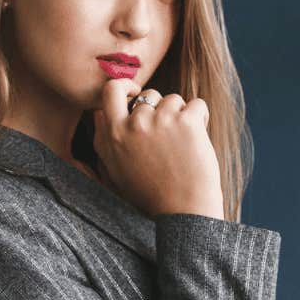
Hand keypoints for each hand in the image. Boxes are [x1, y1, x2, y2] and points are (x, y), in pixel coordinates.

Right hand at [93, 77, 224, 220]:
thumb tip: (98, 113)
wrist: (183, 212)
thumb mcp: (115, 170)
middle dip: (161, 110)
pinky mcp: (187, 121)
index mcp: (113, 134)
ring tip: (183, 145)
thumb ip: (103, 140)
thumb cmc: (150, 195)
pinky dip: (201, 119)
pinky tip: (198, 141)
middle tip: (169, 138)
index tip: (136, 92)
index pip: (111, 91)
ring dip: (181, 115)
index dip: (126, 87)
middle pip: (149, 96)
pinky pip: (198, 105)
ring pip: (174, 100)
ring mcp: (161, 120)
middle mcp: (134, 124)